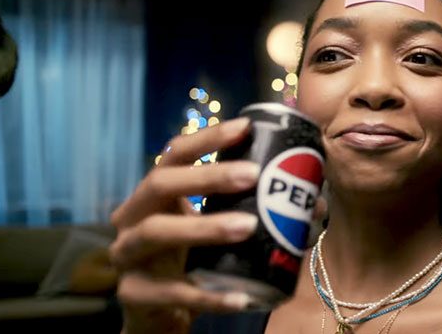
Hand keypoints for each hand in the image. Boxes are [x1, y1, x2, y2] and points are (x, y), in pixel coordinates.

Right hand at [109, 117, 261, 333]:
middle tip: (253, 174)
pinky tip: (241, 298)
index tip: (245, 127)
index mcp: (153, 194)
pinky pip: (173, 292)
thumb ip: (249, 210)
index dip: (207, 139)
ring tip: (249, 226)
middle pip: (160, 183)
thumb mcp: (211, 228)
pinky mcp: (132, 294)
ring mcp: (126, 255)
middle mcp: (130, 217)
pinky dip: (209, 295)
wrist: (156, 314)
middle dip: (207, 175)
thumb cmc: (190, 260)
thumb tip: (315, 203)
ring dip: (205, 226)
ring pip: (157, 231)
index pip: (174, 154)